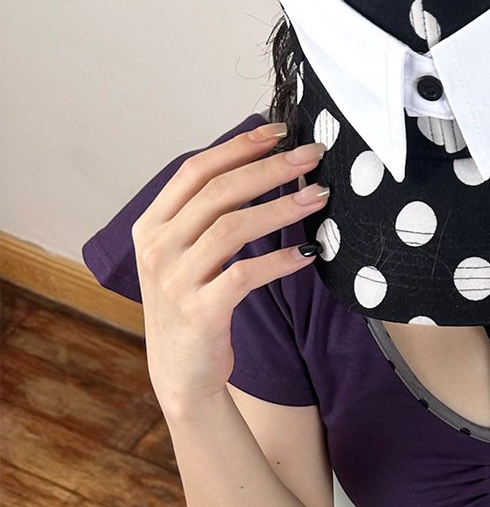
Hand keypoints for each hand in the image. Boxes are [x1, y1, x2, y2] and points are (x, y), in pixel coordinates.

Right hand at [131, 122, 328, 412]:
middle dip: (268, 168)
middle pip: (216, 192)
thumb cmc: (194, 307)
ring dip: (281, 207)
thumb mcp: (186, 257)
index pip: (194, 171)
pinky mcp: (200, 312)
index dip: (237, 147)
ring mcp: (175, 280)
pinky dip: (280, 260)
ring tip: (319, 198)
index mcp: (151, 225)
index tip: (277, 132)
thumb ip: (208, 217)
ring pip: (231, 227)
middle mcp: (158, 248)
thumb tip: (263, 168)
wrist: (182, 374)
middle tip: (310, 155)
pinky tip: (308, 251)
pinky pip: (245, 275)